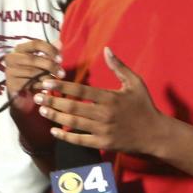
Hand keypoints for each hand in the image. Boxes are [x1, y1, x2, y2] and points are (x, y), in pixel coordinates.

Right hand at [6, 39, 64, 96]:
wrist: (22, 94)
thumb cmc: (34, 75)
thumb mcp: (43, 62)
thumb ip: (50, 52)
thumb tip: (59, 43)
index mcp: (19, 49)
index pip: (35, 44)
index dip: (50, 50)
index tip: (61, 59)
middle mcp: (11, 58)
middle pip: (33, 59)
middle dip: (50, 66)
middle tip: (62, 74)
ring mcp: (10, 71)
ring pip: (32, 72)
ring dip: (46, 77)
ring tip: (55, 81)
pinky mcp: (11, 84)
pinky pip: (29, 84)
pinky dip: (40, 86)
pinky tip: (46, 88)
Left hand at [35, 48, 166, 154]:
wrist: (155, 134)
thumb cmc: (144, 106)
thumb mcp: (135, 83)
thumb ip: (119, 67)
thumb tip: (107, 49)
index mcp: (110, 98)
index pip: (81, 91)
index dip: (62, 86)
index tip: (47, 82)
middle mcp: (105, 114)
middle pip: (73, 107)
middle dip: (53, 101)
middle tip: (37, 96)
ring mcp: (103, 130)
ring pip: (73, 123)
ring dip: (55, 116)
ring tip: (42, 109)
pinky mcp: (103, 143)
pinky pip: (80, 140)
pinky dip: (65, 136)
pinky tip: (53, 130)